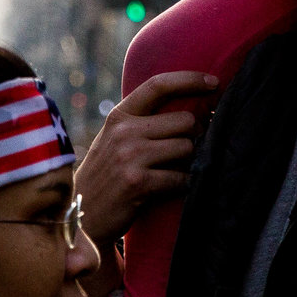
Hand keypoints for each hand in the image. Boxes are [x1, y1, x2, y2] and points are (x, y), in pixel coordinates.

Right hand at [73, 70, 216, 240]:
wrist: (83, 216)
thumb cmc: (107, 176)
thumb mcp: (115, 140)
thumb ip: (142, 122)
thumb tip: (192, 109)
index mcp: (119, 116)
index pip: (158, 85)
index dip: (190, 80)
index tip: (214, 82)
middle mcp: (124, 132)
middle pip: (185, 120)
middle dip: (196, 134)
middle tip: (191, 148)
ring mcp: (129, 156)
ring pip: (187, 147)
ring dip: (190, 161)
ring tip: (177, 170)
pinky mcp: (137, 182)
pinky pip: (180, 177)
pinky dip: (184, 184)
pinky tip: (174, 188)